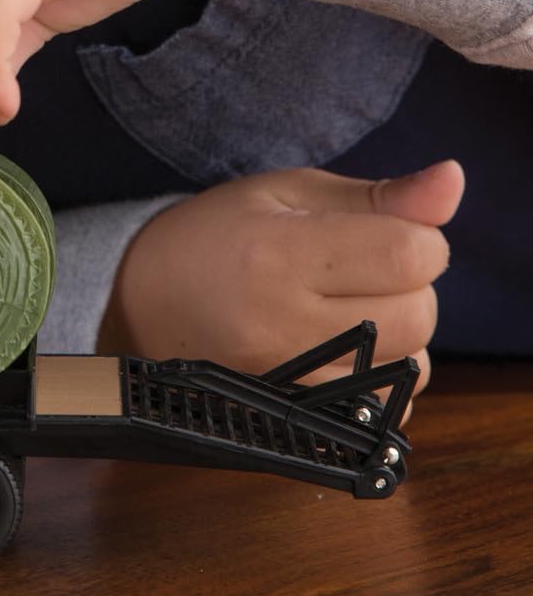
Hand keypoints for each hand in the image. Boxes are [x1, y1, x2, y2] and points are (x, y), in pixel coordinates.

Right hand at [100, 160, 462, 426]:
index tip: (378, 231)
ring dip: (399, 337)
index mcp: (279, 253)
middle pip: (420, 314)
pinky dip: (382, 379)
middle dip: (407, 287)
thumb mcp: (287, 194)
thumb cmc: (217, 235)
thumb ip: (379, 195)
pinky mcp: (295, 416)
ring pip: (412, 367)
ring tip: (343, 311)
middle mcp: (283, 324)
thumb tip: (455, 179)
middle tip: (352, 269)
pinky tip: (342, 351)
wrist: (139, 302)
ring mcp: (289, 381)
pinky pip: (386, 409)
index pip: (411, 252)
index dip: (416, 237)